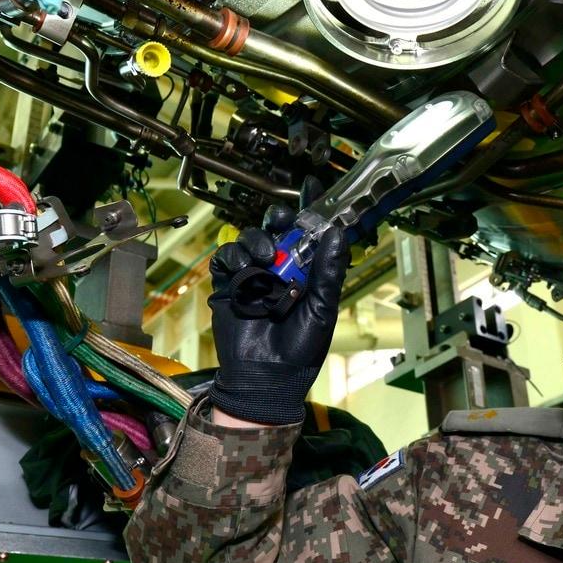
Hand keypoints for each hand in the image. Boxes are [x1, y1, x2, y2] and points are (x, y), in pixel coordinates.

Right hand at [204, 178, 347, 425]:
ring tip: (264, 259)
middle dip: (277, 220)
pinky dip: (234, 257)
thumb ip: (329, 271)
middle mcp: (278, 269)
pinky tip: (246, 269)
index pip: (306, 234)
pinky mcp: (227, 285)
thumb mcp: (323, 308)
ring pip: (249, 240)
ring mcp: (251, 276)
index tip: (312, 185)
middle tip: (282, 222)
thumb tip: (337, 234)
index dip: (308, 209)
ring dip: (256, 241)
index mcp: (304, 272)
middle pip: (274, 229)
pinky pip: (225, 258)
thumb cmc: (299, 350)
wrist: (266, 377)